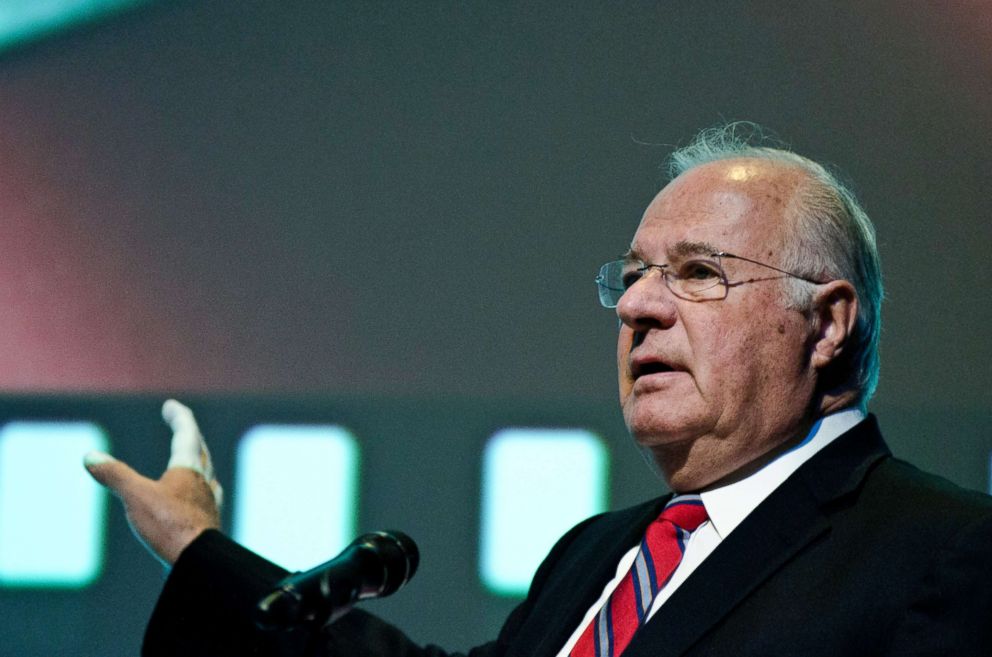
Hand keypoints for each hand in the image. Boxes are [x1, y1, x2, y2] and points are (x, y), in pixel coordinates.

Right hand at [84, 399, 222, 564]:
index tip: (171, 406)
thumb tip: (90, 456)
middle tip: (182, 425)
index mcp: (188, 469)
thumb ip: (114, 475)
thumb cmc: (171, 527)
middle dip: (190, 434)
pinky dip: (199, 488)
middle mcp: (203, 482)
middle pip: (200, 451)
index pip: (187, 433)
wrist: (199, 564)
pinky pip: (206, 496)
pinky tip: (201, 496)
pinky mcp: (207, 523)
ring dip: (198, 461)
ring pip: (206, 474)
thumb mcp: (136, 497)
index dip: (179, 416)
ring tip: (194, 459)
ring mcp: (208, 503)